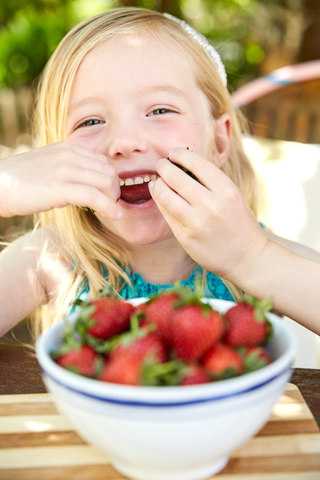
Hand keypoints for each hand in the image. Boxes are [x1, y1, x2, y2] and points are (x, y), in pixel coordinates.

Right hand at [0, 142, 120, 218]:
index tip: (110, 194)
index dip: (111, 179)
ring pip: (106, 182)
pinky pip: (95, 196)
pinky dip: (109, 207)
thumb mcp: (48, 166)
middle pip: (109, 171)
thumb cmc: (19, 181)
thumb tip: (85, 182)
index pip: (103, 161)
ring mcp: (65, 170)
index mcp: (68, 148)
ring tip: (111, 211)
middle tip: (112, 204)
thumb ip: (67, 169)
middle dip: (115, 190)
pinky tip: (115, 216)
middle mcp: (69, 155)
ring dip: (114, 199)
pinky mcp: (60, 188)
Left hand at [149, 148, 268, 281]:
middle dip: (164, 167)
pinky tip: (160, 196)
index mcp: (227, 190)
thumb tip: (181, 164)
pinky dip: (160, 202)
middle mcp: (212, 205)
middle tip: (161, 165)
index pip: (197, 163)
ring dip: (157, 184)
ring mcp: (197, 223)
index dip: (180, 154)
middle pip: (176, 177)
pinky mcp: (186, 237)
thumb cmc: (238, 222)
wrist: (247, 257)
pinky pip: (167, 214)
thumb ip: (210, 181)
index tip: (173, 153)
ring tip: (157, 181)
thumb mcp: (232, 196)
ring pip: (165, 195)